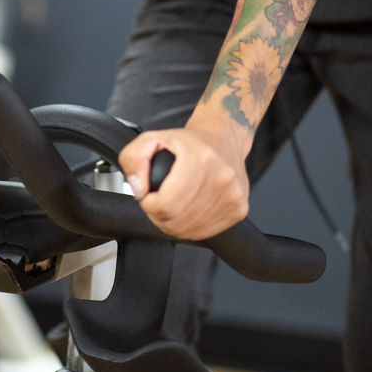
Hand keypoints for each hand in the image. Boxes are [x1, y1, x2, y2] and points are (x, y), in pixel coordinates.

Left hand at [119, 119, 250, 240]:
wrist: (223, 140)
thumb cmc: (189, 142)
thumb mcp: (152, 139)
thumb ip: (133, 159)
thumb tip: (138, 189)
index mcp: (201, 159)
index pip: (167, 204)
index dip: (150, 204)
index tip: (149, 194)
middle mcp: (222, 178)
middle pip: (177, 221)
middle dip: (159, 214)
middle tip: (159, 199)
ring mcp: (233, 196)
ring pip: (189, 231)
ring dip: (173, 223)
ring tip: (173, 203)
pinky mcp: (239, 210)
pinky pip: (204, 233)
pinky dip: (189, 227)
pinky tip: (187, 210)